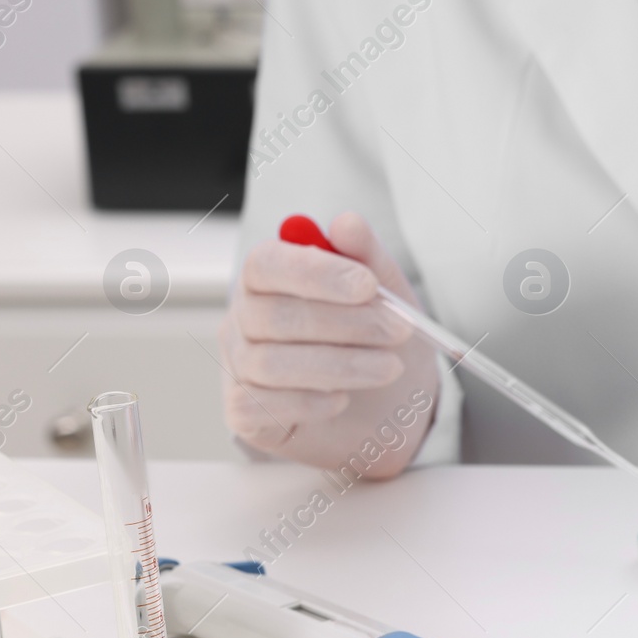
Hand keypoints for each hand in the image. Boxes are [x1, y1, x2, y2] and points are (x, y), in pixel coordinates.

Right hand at [220, 212, 437, 471]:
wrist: (390, 408)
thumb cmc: (378, 341)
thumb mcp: (387, 296)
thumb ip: (368, 258)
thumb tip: (346, 223)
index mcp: (268, 279)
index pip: (267, 263)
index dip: (315, 273)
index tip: (368, 285)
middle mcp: (244, 320)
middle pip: (273, 314)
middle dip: (344, 323)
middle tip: (398, 330)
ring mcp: (239, 367)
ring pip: (271, 363)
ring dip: (340, 365)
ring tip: (389, 368)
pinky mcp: (244, 413)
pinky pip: (263, 405)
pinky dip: (309, 402)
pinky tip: (342, 399)